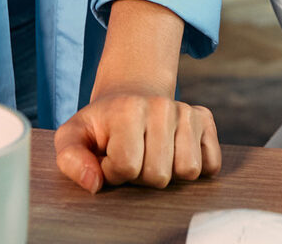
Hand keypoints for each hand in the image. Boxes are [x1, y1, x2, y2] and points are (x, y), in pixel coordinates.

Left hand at [53, 86, 222, 192]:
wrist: (130, 97)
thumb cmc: (101, 126)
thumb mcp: (72, 137)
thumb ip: (71, 160)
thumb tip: (94, 183)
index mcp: (128, 109)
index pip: (127, 167)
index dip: (114, 172)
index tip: (109, 158)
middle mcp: (162, 106)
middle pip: (159, 175)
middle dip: (141, 176)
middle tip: (132, 157)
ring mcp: (187, 111)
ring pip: (188, 171)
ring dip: (168, 172)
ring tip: (151, 155)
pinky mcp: (205, 119)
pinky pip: (211, 164)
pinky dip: (195, 166)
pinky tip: (174, 153)